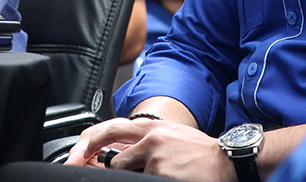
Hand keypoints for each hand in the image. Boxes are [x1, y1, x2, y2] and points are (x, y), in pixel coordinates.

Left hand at [65, 117, 234, 180]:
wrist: (227, 159)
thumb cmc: (202, 151)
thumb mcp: (172, 137)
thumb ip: (146, 142)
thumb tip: (121, 154)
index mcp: (152, 128)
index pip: (111, 128)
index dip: (91, 141)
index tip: (78, 152)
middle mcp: (151, 139)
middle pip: (114, 158)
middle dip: (108, 169)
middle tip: (101, 170)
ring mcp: (155, 159)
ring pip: (130, 176)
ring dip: (139, 178)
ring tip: (164, 172)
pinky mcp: (161, 174)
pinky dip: (153, 181)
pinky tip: (171, 177)